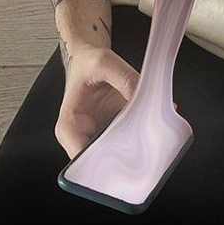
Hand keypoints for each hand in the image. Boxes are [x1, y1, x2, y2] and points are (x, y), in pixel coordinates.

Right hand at [55, 44, 179, 160]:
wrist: (90, 59)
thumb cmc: (88, 63)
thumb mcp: (104, 61)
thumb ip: (125, 78)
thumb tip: (145, 97)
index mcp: (70, 125)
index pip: (81, 159)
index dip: (102, 165)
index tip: (123, 159)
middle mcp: (82, 135)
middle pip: (102, 162)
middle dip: (124, 158)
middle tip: (145, 148)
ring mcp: (99, 135)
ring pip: (118, 154)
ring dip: (136, 148)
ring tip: (151, 138)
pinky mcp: (115, 131)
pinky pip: (129, 141)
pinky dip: (141, 137)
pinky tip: (153, 130)